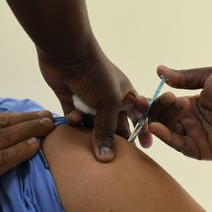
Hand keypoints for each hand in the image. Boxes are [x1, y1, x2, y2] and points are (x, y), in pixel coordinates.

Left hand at [37, 41, 148, 161]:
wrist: (67, 52)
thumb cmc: (96, 73)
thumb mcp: (108, 103)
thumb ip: (107, 131)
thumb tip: (106, 159)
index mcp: (125, 95)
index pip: (138, 117)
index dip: (142, 130)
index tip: (144, 148)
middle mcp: (108, 99)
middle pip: (113, 126)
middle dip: (112, 139)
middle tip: (111, 156)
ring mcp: (89, 100)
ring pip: (91, 125)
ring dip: (89, 131)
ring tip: (88, 141)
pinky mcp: (71, 100)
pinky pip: (74, 119)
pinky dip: (74, 120)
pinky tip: (74, 117)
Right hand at [148, 66, 211, 159]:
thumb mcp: (209, 76)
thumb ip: (184, 77)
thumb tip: (159, 70)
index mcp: (193, 105)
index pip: (165, 105)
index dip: (152, 101)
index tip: (141, 95)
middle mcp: (191, 122)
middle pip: (162, 118)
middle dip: (154, 108)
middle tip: (155, 98)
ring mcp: (194, 136)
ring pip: (166, 130)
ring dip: (160, 118)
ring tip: (164, 105)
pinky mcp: (199, 149)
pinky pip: (177, 144)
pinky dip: (164, 136)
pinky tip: (156, 126)